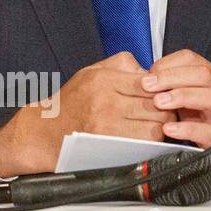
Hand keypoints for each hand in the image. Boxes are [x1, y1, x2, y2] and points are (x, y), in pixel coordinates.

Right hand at [0, 51, 164, 176]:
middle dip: (168, 107)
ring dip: (162, 126)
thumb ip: (123, 64)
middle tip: (168, 109)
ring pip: (155, 126)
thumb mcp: (93, 72)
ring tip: (157, 122)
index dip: (164, 88)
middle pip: (157, 105)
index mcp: (104, 80)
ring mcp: (107, 126)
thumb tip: (151, 69)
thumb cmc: (71, 102)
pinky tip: (147, 135)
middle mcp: (105, 102)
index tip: (166, 92)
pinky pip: (144, 144)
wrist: (42, 133)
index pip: (150, 82)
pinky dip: (151, 141)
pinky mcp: (108, 147)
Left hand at [142, 49, 210, 148]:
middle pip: (202, 74)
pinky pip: (210, 131)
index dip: (168, 64)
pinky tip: (170, 128)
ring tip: (159, 102)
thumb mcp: (194, 96)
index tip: (147, 75)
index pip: (193, 60)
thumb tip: (138, 72)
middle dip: (171, 77)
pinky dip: (189, 129)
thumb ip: (173, 84)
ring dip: (182, 96)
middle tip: (147, 85)